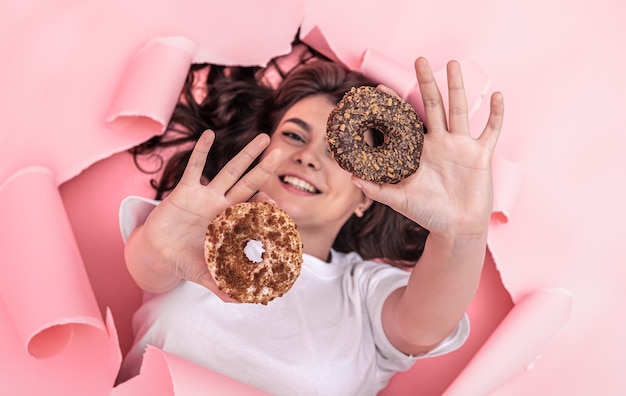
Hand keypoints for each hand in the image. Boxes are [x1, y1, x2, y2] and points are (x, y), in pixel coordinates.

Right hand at [133, 130, 280, 298]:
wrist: (158, 253)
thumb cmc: (185, 261)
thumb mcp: (204, 274)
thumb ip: (221, 286)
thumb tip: (239, 301)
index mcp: (230, 225)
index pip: (254, 211)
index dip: (267, 204)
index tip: (278, 202)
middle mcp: (223, 206)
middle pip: (249, 183)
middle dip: (265, 168)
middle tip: (283, 150)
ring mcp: (206, 196)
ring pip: (230, 171)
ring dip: (246, 154)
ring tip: (263, 137)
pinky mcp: (185, 191)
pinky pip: (194, 168)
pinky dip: (201, 152)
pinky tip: (209, 135)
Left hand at [353, 58, 503, 236]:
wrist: (456, 228)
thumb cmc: (428, 214)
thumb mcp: (399, 200)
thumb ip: (376, 189)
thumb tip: (351, 177)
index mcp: (419, 150)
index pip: (405, 121)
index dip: (393, 105)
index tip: (379, 87)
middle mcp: (440, 142)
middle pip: (432, 105)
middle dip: (426, 83)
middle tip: (419, 60)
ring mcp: (461, 146)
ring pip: (460, 110)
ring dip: (457, 87)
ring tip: (453, 64)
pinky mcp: (480, 155)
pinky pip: (491, 131)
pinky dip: (495, 115)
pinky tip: (497, 97)